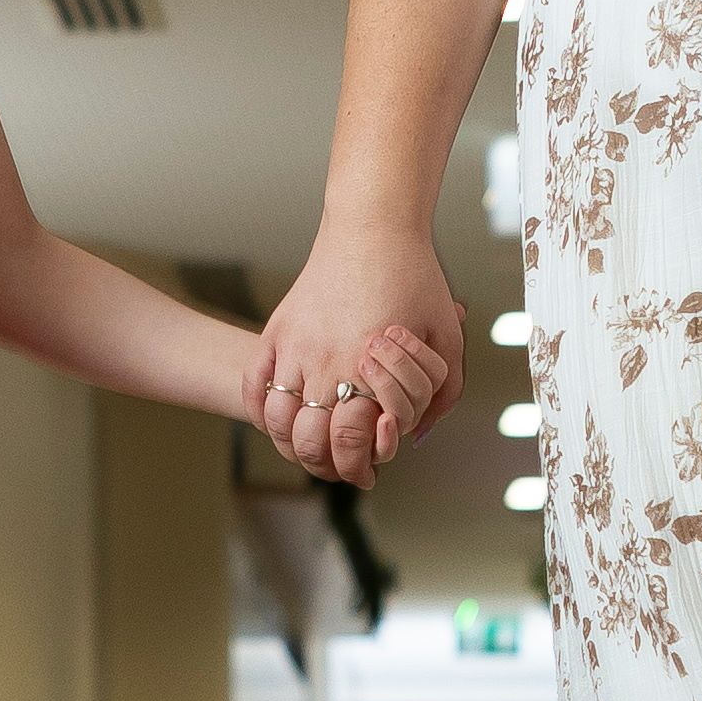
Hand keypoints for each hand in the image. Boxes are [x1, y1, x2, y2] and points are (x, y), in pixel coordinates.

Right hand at [252, 234, 466, 479]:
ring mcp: (295, 347)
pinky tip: (280, 420)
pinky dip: (261, 413)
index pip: (353, 442)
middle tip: (340, 466)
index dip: (360, 467)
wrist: (373, 227)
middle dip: (326, 466)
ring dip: (293, 445)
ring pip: (278, 421)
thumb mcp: (447, 338)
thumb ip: (441, 393)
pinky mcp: (277, 330)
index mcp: (370, 368)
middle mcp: (327, 362)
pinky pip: (254, 386)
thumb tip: (417, 437)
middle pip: (309, 442)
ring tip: (311, 447)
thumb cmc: (415, 279)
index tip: (367, 473)